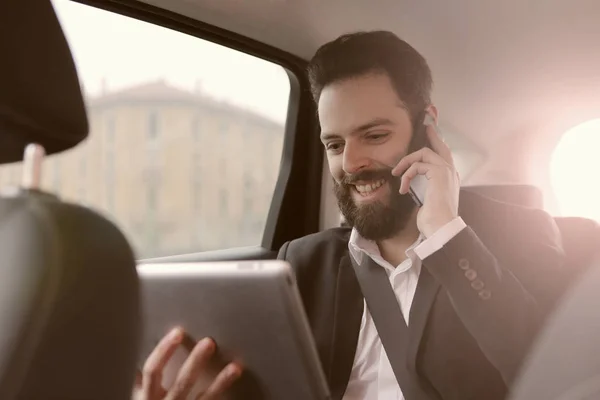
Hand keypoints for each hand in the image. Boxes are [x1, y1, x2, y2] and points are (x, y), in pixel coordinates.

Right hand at [133, 327, 241, 399]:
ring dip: (220, 383)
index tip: (179, 331)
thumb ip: (139, 383)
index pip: (153, 370)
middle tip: (210, 342)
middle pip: (181, 382)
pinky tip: (236, 387)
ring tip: (235, 367)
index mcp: (147, 398)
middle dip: (196, 362)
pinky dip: (222, 397)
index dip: (164, 350)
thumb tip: (139, 361)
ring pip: (203, 399)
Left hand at [391, 123, 459, 237]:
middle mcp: (451, 172)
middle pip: (440, 146)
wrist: (441, 227)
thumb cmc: (433, 219)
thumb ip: (423, 188)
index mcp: (450, 178)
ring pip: (424, 153)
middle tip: (424, 126)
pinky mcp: (439, 172)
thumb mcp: (426, 200)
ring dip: (407, 162)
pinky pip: (417, 165)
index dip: (437, 144)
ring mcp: (446, 171)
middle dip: (431, 134)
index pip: (444, 156)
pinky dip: (406, 175)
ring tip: (396, 173)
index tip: (429, 133)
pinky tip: (402, 188)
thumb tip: (410, 184)